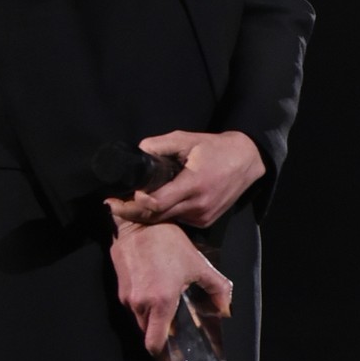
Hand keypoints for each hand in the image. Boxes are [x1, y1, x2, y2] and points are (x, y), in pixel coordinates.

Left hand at [105, 130, 265, 229]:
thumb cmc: (216, 148)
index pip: (156, 203)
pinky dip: (166, 213)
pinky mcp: (205, 221)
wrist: (247, 162)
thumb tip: (138, 152)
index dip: (135, 202)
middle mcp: (198, 205)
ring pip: (166, 220)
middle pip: (156, 217)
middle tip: (113, 204)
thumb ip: (160, 145)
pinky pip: (178, 220)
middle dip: (132, 212)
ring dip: (149, 213)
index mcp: (193, 184)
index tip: (121, 196)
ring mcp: (202, 216)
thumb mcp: (187, 139)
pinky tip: (160, 203)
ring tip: (133, 202)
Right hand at [110, 221, 232, 357]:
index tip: (170, 356)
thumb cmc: (168, 242)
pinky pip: (132, 306)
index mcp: (160, 303)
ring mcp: (127, 296)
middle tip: (175, 327)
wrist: (136, 222)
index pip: (154, 343)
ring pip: (139, 319)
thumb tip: (226, 309)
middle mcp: (140, 304)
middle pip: (147, 333)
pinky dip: (144, 306)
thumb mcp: (199, 264)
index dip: (162, 355)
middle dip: (160, 334)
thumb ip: (217, 289)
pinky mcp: (119, 288)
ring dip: (152, 318)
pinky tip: (156, 290)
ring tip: (167, 305)